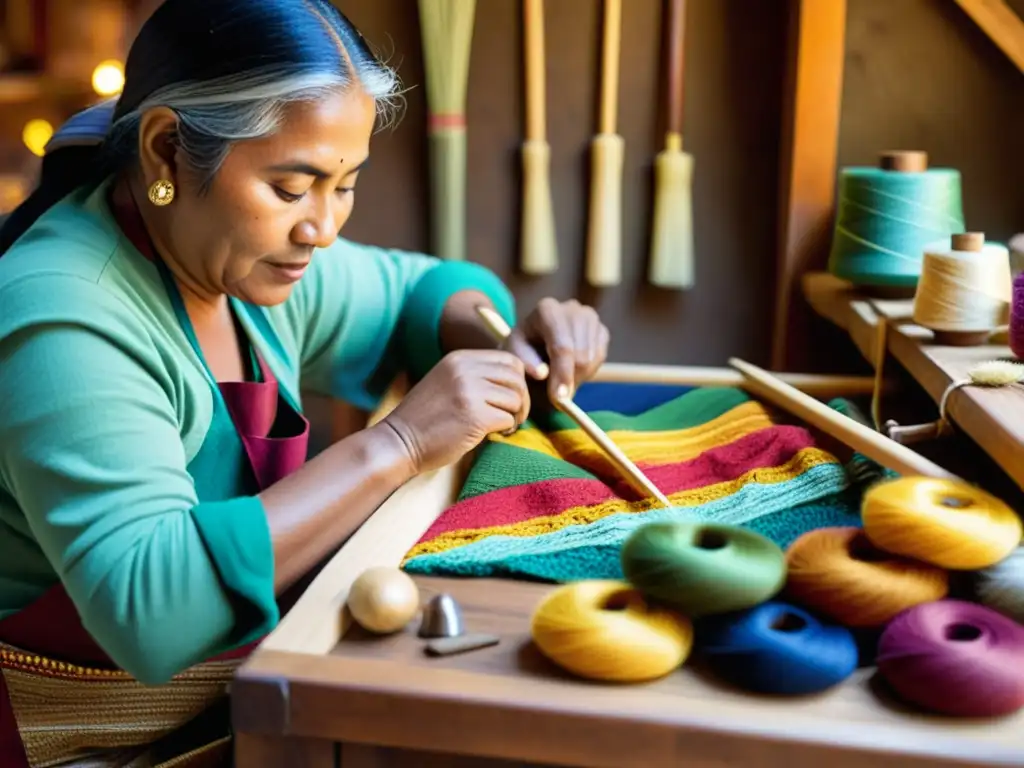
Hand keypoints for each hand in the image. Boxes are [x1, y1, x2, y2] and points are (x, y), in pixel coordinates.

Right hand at [381, 349, 529, 472]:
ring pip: (515, 399)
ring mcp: (470, 392)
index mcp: (460, 358)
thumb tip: (517, 382)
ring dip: (514, 416)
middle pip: (516, 378)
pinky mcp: (475, 417)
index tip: (510, 399)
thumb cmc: (425, 418)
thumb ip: (476, 376)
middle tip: (512, 416)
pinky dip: (506, 429)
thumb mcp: (447, 382)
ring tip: (501, 426)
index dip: (517, 381)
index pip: (509, 360)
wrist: (399, 442)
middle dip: (521, 399)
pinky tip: (493, 434)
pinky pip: (508, 419)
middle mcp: (465, 370)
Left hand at [503, 298, 609, 400]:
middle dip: (570, 379)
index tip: (559, 398)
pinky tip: (571, 369)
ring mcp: (590, 318)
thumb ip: (526, 363)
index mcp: (547, 310)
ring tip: (560, 378)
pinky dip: (588, 371)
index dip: (562, 374)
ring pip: (592, 358)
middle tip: (558, 395)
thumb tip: (542, 373)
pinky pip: (600, 358)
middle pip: (580, 354)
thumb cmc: (523, 347)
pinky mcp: (601, 329)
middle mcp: (572, 309)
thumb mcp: (515, 354)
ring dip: (578, 377)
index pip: (562, 346)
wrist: (535, 340)